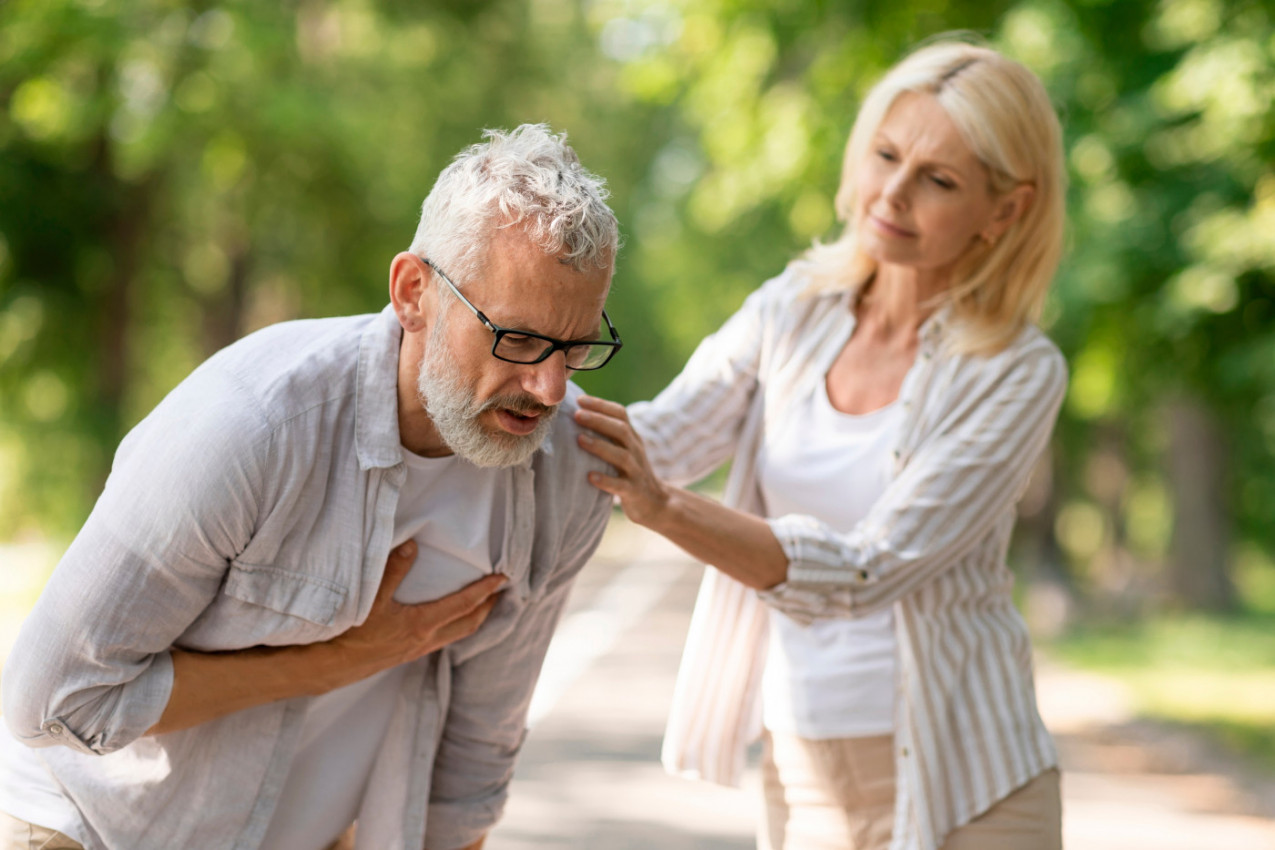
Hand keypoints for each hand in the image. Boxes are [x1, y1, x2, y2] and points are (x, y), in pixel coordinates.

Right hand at [331, 540, 507, 672]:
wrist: (334, 665)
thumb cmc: (352, 633)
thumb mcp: (371, 597)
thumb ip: (393, 569)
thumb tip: (414, 545)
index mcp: (422, 623)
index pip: (464, 604)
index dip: (485, 590)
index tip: (503, 578)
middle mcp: (426, 639)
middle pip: (469, 623)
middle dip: (488, 606)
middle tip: (502, 591)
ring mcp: (418, 649)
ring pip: (457, 634)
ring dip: (474, 618)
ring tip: (483, 604)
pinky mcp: (408, 654)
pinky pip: (442, 639)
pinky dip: (455, 626)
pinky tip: (449, 619)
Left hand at [574, 395, 670, 529]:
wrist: (656, 502)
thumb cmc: (630, 473)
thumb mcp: (623, 450)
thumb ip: (606, 435)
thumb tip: (575, 416)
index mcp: (632, 438)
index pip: (620, 415)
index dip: (601, 405)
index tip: (579, 399)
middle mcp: (636, 451)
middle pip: (621, 430)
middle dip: (599, 420)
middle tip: (577, 414)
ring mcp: (636, 471)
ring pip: (621, 455)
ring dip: (600, 446)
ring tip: (579, 439)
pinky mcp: (634, 492)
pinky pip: (621, 485)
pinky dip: (606, 480)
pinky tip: (590, 476)